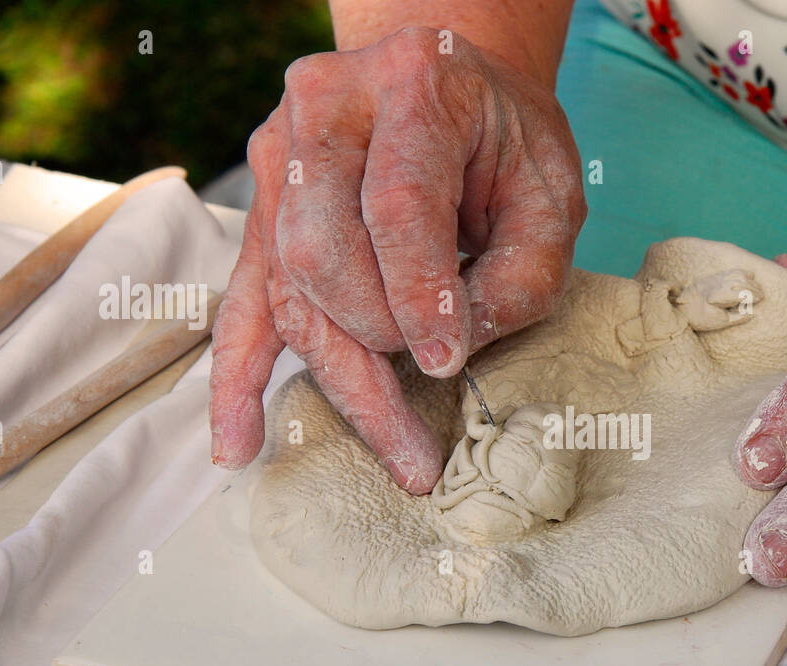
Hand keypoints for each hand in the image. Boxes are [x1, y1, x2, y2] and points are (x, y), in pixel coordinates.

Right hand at [209, 27, 585, 491]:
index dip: (420, 295)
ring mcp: (277, 162)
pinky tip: (236, 443)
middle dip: (379, 345)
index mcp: (407, 88)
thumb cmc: (505, 139)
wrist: (443, 83)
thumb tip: (452, 350)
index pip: (397, 207)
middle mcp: (323, 113)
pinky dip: (236, 379)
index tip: (450, 361)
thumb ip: (524, 268)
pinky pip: (239, 304)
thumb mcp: (550, 188)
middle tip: (441, 408)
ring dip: (343, 384)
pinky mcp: (263, 214)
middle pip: (323, 255)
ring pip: (289, 293)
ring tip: (400, 460)